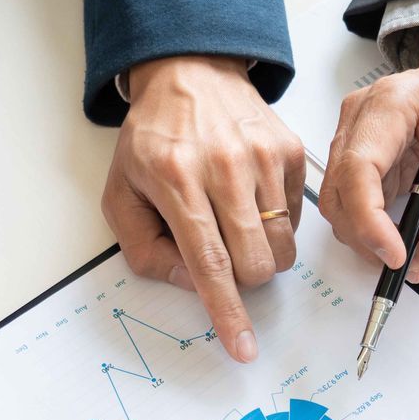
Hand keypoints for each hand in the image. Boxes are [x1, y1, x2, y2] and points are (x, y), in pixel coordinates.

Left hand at [101, 55, 305, 362]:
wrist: (190, 73)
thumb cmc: (152, 139)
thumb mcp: (121, 195)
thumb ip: (146, 251)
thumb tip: (192, 283)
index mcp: (175, 179)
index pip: (209, 262)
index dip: (226, 311)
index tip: (242, 346)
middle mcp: (224, 166)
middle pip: (255, 263)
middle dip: (242, 280)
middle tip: (222, 258)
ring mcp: (263, 156)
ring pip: (282, 247)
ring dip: (262, 254)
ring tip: (236, 226)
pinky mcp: (291, 150)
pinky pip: (297, 219)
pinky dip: (276, 223)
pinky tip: (251, 198)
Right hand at [320, 27, 418, 281]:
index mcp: (391, 103)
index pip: (359, 168)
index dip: (369, 220)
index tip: (396, 254)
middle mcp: (362, 119)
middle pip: (341, 193)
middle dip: (372, 240)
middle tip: (416, 265)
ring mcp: (357, 141)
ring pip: (344, 206)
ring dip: (376, 241)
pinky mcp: (365, 163)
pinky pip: (359, 206)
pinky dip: (382, 232)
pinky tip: (415, 239)